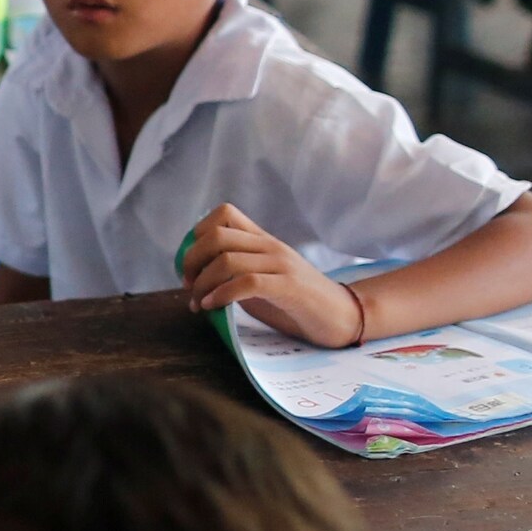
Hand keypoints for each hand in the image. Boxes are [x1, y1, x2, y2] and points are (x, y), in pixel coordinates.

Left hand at [179, 204, 365, 344]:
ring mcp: (281, 264)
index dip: (197, 236)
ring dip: (202, 283)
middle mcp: (270, 246)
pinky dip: (222, 294)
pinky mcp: (289, 287)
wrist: (342, 317)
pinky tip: (213, 307)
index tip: (191, 265)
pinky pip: (246, 282)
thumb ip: (235, 274)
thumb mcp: (261, 281)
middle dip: (191, 261)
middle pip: (216, 236)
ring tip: (198, 303)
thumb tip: (197, 283)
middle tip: (188, 286)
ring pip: (227, 259)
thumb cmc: (297, 303)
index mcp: (263, 240)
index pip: (224, 214)